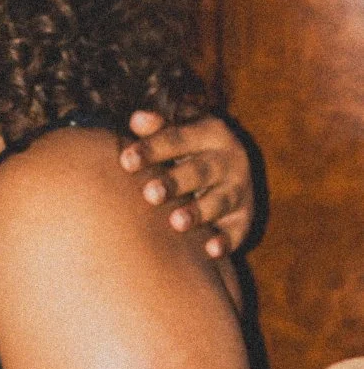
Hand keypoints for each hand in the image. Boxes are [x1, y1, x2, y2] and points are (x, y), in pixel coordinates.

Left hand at [120, 111, 253, 258]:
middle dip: (175, 182)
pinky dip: (225, 241)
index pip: (178, 138)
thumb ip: (158, 127)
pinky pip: (235, 232)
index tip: (125, 161)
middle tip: (150, 193)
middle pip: (199, 171)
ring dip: (198, 212)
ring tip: (176, 222)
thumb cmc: (188, 151)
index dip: (153, 148)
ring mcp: (238, 190)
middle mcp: (228, 160)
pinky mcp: (243, 219)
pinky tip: (210, 250)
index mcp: (210, 133)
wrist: (231, 171)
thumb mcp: (178, 132)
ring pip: (218, 201)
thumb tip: (135, 118)